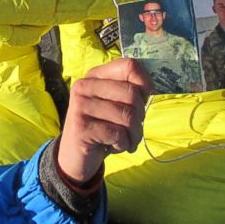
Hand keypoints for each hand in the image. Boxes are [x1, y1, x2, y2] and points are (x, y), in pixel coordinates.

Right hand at [57, 58, 151, 183]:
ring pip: (128, 116)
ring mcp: (80, 106)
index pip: (129, 66)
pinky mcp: (81, 127)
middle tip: (132, 129)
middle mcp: (84, 86)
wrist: (75, 157)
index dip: (145, 83)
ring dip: (134, 135)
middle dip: (140, 117)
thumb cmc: (102, 128)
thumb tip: (149, 88)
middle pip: (132, 94)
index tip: (143, 100)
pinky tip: (112, 147)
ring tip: (125, 141)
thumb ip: (131, 92)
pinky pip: (118, 134)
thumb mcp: (116, 105)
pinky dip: (123, 145)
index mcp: (95, 76)